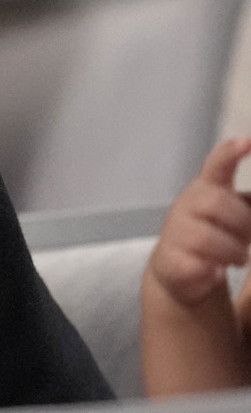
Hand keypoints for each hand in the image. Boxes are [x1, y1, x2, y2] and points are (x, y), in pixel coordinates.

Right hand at [147, 136, 250, 308]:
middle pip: (218, 204)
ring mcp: (175, 232)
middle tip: (249, 239)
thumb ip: (245, 203)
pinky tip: (215, 271)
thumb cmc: (212, 233)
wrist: (177, 270)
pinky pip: (196, 265)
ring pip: (208, 238)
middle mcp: (186, 206)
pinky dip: (212, 271)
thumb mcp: (228, 212)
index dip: (229, 153)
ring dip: (233, 252)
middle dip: (242, 224)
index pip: (215, 166)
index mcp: (206, 190)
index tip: (247, 142)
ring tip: (238, 259)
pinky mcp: (169, 261)